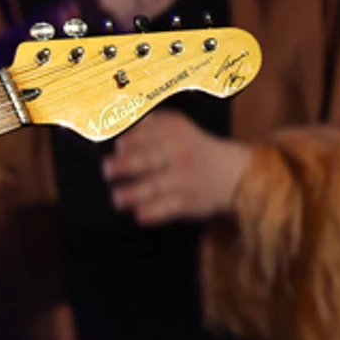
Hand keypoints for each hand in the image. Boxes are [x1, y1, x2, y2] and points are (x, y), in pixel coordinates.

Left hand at [101, 108, 255, 227]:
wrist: (232, 173)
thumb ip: (150, 123)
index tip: (118, 147)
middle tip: (107, 170)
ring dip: (135, 193)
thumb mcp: (177, 126)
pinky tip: (140, 215)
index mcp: (174, 133)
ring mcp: (184, 180)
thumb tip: (117, 126)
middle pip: (149, 158)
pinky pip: (169, 208)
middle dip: (126, 165)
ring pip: (156, 186)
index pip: (148, 134)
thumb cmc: (193, 147)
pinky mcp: (189, 202)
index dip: (131, 141)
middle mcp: (179, 154)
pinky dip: (155, 213)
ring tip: (117, 198)